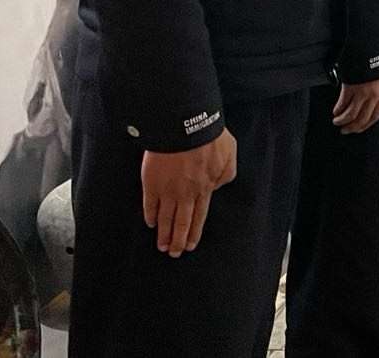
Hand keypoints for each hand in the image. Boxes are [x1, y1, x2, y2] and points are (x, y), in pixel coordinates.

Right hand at [141, 131, 235, 256]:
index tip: (190, 245)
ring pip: (166, 218)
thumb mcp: (229, 155)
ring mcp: (168, 190)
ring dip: (164, 234)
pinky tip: (150, 223)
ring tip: (162, 246)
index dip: (194, 232)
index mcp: (205, 187)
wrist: (186, 126)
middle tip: (174, 253)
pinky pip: (150, 204)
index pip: (199, 216)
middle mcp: (186, 194)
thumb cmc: (210, 137)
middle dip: (178, 240)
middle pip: (182, 222)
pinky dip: (150, 215)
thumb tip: (218, 186)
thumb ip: (226, 174)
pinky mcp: (152, 182)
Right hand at [332, 73, 378, 134]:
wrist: (373, 43)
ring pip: (351, 114)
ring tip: (337, 122)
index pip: (376, 116)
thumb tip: (368, 104)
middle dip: (353, 127)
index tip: (359, 128)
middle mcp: (375, 95)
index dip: (366, 125)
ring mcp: (363, 91)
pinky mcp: (351, 86)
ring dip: (343, 120)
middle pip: (363, 118)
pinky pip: (343, 103)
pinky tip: (335, 112)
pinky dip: (338, 109)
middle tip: (346, 130)